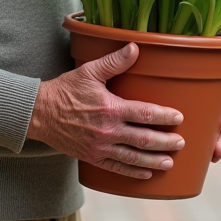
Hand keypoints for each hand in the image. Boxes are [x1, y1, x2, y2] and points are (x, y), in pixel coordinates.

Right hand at [27, 43, 184, 178]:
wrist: (39, 113)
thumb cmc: (65, 90)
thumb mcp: (89, 72)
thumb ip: (114, 61)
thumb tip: (135, 47)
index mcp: (110, 108)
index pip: (144, 114)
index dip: (164, 116)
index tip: (179, 118)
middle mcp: (108, 131)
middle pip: (144, 139)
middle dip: (165, 142)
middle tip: (181, 142)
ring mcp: (100, 147)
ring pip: (133, 157)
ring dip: (154, 160)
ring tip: (169, 162)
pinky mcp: (92, 157)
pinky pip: (116, 167)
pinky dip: (133, 172)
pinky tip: (146, 173)